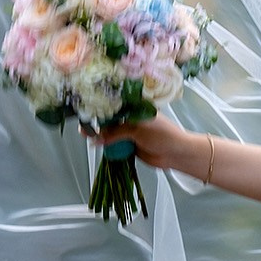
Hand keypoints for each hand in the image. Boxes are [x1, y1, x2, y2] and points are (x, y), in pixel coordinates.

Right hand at [84, 111, 204, 175]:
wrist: (177, 154)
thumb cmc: (163, 136)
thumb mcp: (138, 130)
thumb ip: (117, 132)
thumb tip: (97, 136)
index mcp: (136, 109)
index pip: (115, 106)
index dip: (101, 109)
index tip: (87, 111)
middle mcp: (131, 119)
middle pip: (110, 121)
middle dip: (98, 124)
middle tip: (84, 128)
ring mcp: (130, 133)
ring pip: (111, 133)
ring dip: (100, 136)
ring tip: (86, 136)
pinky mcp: (130, 145)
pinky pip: (115, 145)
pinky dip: (106, 145)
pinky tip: (96, 144)